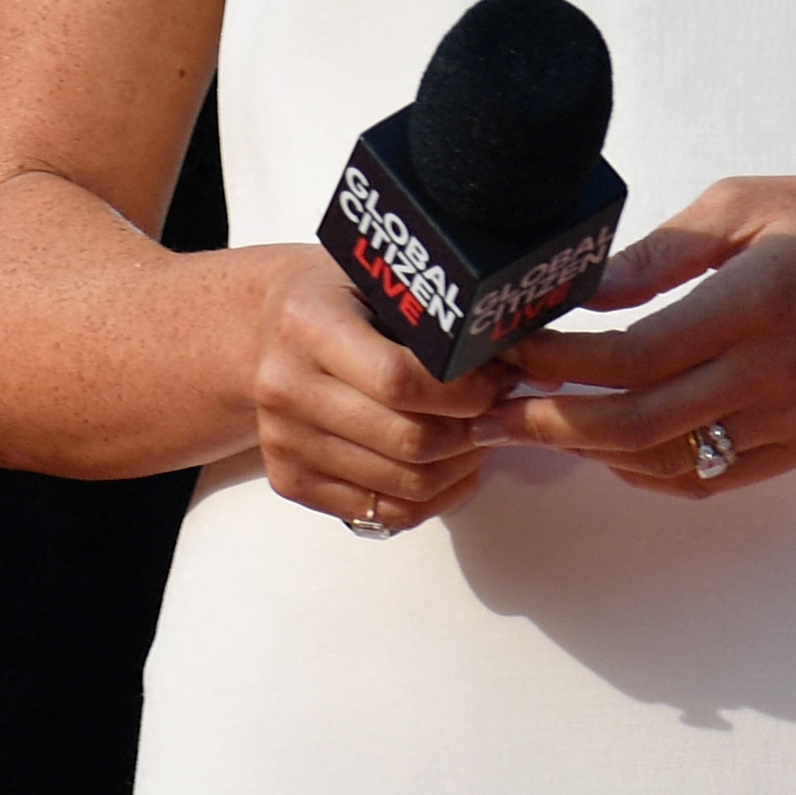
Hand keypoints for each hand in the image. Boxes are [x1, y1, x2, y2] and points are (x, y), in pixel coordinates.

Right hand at [252, 247, 506, 536]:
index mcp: (306, 324)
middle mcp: (284, 386)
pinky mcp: (288, 479)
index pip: (399, 380)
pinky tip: (453, 466)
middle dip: (472, 431)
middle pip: (406, 440)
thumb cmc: (340, 295)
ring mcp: (283, 440)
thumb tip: (532, 360)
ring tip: (480, 434)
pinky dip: (433, 499)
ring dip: (459, 466)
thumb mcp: (382, 280)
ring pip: (402, 485)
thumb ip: (442, 318)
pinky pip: (382, 514)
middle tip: (500, 411)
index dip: (464, 392)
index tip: (501, 381)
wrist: (263, 328)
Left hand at [491, 176, 795, 493]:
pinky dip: (648, 470)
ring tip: (533, 425)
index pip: (633, 354)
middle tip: (493, 409)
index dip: (559, 360)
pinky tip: (608, 445)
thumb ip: (659, 254)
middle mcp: (774, 373)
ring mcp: (792, 420)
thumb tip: (581, 290)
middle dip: (551, 421)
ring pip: (666, 461)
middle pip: (636, 423)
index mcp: (756, 301)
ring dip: (591, 450)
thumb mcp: (742, 204)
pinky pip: (708, 478)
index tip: (509, 347)